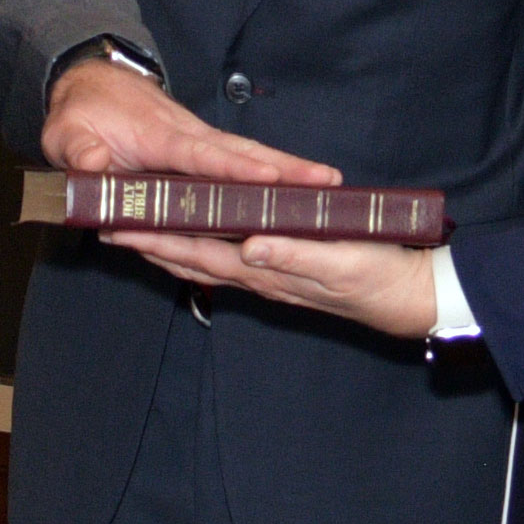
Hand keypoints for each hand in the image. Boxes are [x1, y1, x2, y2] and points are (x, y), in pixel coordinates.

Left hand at [39, 57, 336, 186]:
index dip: (235, 169)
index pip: (203, 155)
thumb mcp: (64, 134)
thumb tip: (94, 166)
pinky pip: (239, 163)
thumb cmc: (80, 114)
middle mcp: (189, 136)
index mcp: (159, 137)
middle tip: (327, 181)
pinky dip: (271, 173)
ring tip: (328, 187)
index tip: (270, 179)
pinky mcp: (201, 149)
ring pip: (249, 156)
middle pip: (244, 154)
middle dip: (286, 168)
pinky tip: (295, 193)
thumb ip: (78, 152)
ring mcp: (198, 141)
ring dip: (288, 171)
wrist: (90, 84)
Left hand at [119, 230, 438, 338]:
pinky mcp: (287, 270)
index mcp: (267, 270)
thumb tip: (249, 247)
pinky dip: (204, 247)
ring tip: (137, 232)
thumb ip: (295, 256)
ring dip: (169, 247)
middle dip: (148, 244)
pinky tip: (198, 239)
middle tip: (107, 225)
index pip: (197, 252)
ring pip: (207, 259)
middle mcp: (261, 276)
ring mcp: (272, 275)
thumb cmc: (382, 279)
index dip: (156, 239)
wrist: (415, 298)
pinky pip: (232, 258)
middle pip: (191, 258)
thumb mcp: (342, 264)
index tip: (118, 225)